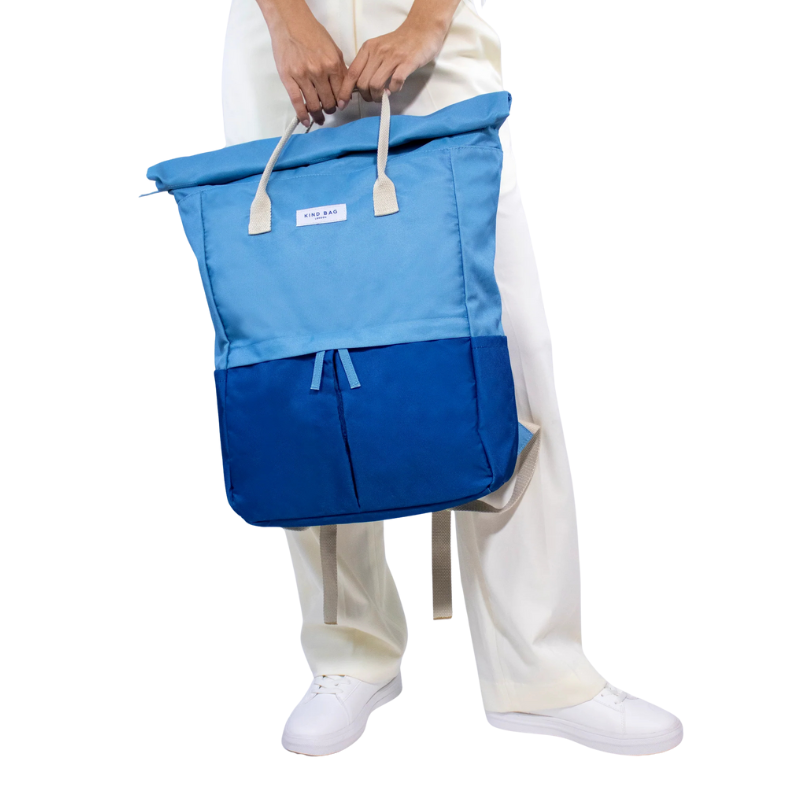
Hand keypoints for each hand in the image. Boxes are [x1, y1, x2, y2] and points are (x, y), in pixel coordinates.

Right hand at [258, 0, 346, 125]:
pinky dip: (302, 115)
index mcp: (332, 64)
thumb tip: (345, 88)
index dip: (341, 102)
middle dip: (330, 109)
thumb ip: (340, 69)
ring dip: (318, 114)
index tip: (340, 106)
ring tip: (319, 117)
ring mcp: (303, 76)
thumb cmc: (311, 33)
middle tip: (329, 110)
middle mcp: (319, 71)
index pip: (341, 92)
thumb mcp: (333, 49)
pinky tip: (306, 121)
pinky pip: (297, 102)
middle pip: (329, 101)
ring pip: (314, 104)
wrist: (290, 22)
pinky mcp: (289, 78)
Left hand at [339, 1, 458, 102]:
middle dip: (366, 96)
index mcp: (368, 49)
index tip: (343, 103)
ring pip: (376, 85)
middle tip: (373, 98)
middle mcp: (378, 52)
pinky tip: (394, 89)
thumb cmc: (399, 43)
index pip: (352, 73)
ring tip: (383, 96)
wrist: (421, 29)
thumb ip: (367, 63)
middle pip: (363, 83)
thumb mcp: (378, 48)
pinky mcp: (407, 63)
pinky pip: (395, 83)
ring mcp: (393, 57)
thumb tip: (357, 85)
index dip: (345, 91)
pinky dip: (393, 91)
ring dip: (378, 96)